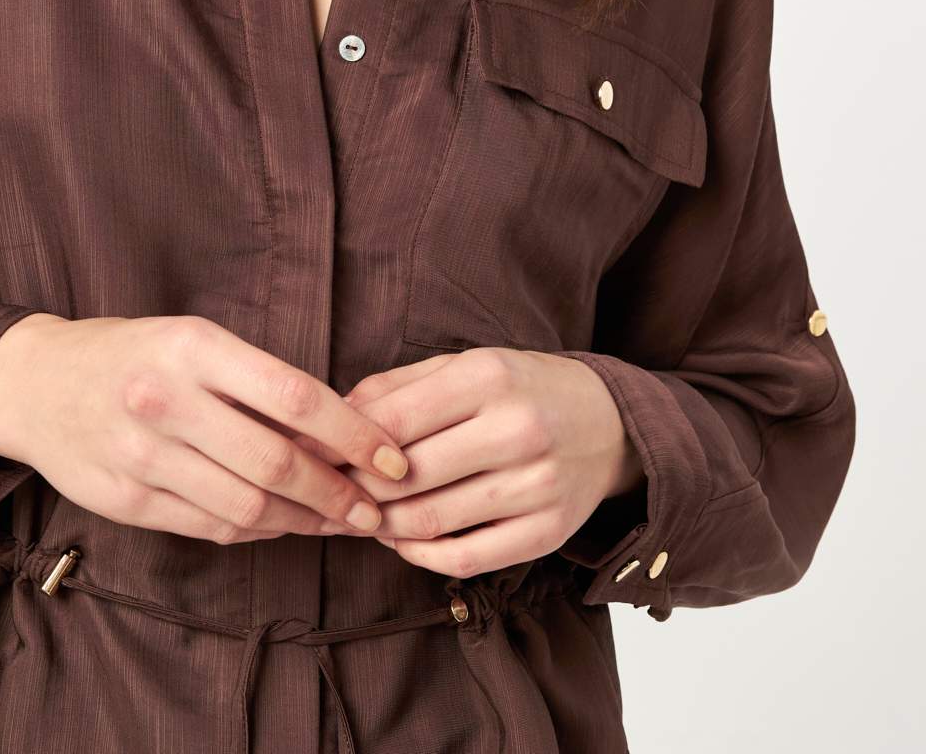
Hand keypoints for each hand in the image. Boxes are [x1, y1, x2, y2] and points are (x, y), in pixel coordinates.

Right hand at [0, 312, 408, 543]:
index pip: (293, 396)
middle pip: (275, 461)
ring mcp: (142, 455)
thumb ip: (257, 381)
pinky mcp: (128, 501)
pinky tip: (285, 525)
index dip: (353, 433)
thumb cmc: (134, 354)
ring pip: (246, 504)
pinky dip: (258, 530)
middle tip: (374, 507)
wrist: (35, 384)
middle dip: (337, 491)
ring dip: (304, 520)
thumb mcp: (194, 340)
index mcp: (193, 346)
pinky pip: (210, 526)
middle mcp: (166, 400)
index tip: (392, 457)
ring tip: (339, 521)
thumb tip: (343, 428)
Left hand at [293, 346, 644, 575]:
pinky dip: (421, 557)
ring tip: (362, 516)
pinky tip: (403, 541)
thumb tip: (332, 413)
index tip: (315, 456)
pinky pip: (467, 559)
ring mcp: (536, 486)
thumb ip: (398, 386)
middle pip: (408, 476)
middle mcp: (517, 430)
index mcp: (490, 377)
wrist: (609, 423)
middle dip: (357, 490)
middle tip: (330, 493)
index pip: (395, 422)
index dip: (345, 445)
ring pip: (431, 522)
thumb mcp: (466, 365)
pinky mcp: (547, 532)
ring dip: (383, 526)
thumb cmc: (522, 388)